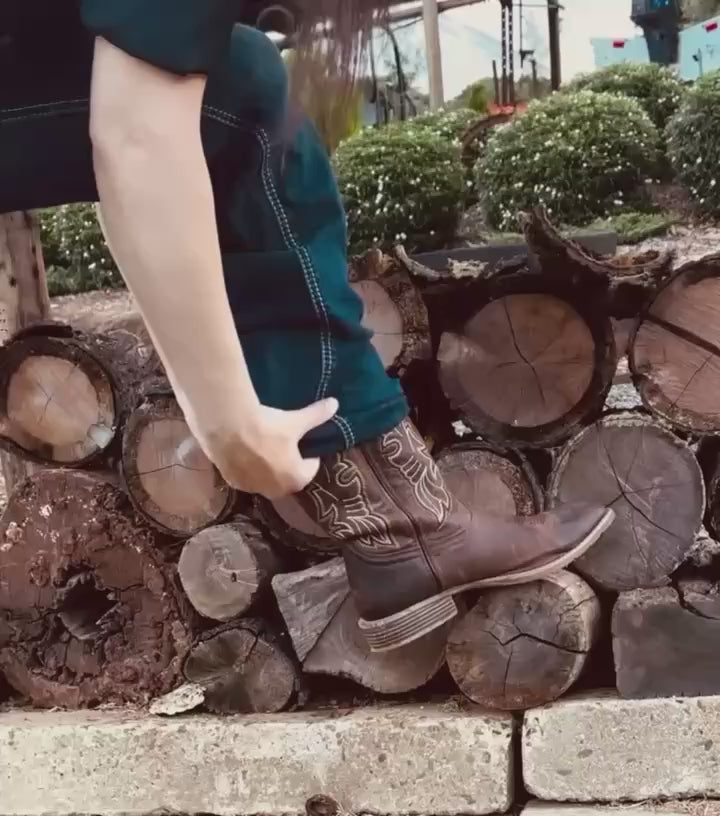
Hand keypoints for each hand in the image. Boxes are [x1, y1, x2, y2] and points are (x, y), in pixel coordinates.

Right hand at [202, 398, 338, 498]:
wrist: (228, 427)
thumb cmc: (269, 427)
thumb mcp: (296, 421)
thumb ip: (317, 415)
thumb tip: (335, 404)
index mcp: (296, 479)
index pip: (310, 470)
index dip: (308, 455)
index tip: (303, 444)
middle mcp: (275, 490)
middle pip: (287, 478)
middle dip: (287, 465)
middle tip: (283, 444)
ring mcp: (252, 488)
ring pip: (265, 479)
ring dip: (266, 468)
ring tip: (261, 445)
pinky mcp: (232, 482)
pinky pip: (245, 476)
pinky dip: (247, 467)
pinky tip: (243, 449)